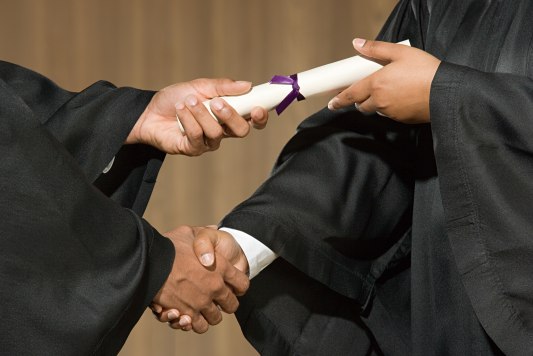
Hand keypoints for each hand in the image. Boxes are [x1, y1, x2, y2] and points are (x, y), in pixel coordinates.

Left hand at [127, 79, 268, 155]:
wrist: (148, 112)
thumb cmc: (175, 99)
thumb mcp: (199, 86)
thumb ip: (223, 86)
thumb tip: (247, 85)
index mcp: (229, 114)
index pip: (252, 120)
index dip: (260, 117)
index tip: (258, 108)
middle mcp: (222, 130)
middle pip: (241, 131)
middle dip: (231, 116)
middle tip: (217, 103)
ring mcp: (207, 142)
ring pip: (216, 132)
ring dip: (202, 113)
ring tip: (188, 101)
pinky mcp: (192, 149)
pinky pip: (197, 137)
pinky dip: (189, 120)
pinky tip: (180, 110)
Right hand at [152, 225, 248, 332]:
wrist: (150, 260)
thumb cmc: (170, 245)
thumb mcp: (191, 232)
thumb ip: (205, 235)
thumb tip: (214, 230)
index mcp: (221, 267)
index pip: (242, 284)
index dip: (238, 285)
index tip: (231, 285)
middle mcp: (215, 286)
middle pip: (231, 304)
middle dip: (225, 303)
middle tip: (216, 299)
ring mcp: (202, 302)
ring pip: (215, 318)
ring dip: (210, 314)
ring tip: (201, 308)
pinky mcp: (187, 313)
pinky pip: (199, 325)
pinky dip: (194, 323)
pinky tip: (189, 315)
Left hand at [328, 39, 440, 123]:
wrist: (446, 92)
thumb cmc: (425, 70)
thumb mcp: (400, 52)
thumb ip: (376, 48)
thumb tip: (357, 43)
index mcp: (376, 84)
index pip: (350, 95)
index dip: (339, 100)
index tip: (332, 103)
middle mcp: (380, 101)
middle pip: (362, 106)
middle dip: (359, 101)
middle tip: (363, 93)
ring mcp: (390, 112)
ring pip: (376, 110)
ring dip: (375, 104)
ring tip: (387, 92)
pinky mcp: (402, 120)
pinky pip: (390, 115)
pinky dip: (390, 109)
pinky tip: (401, 99)